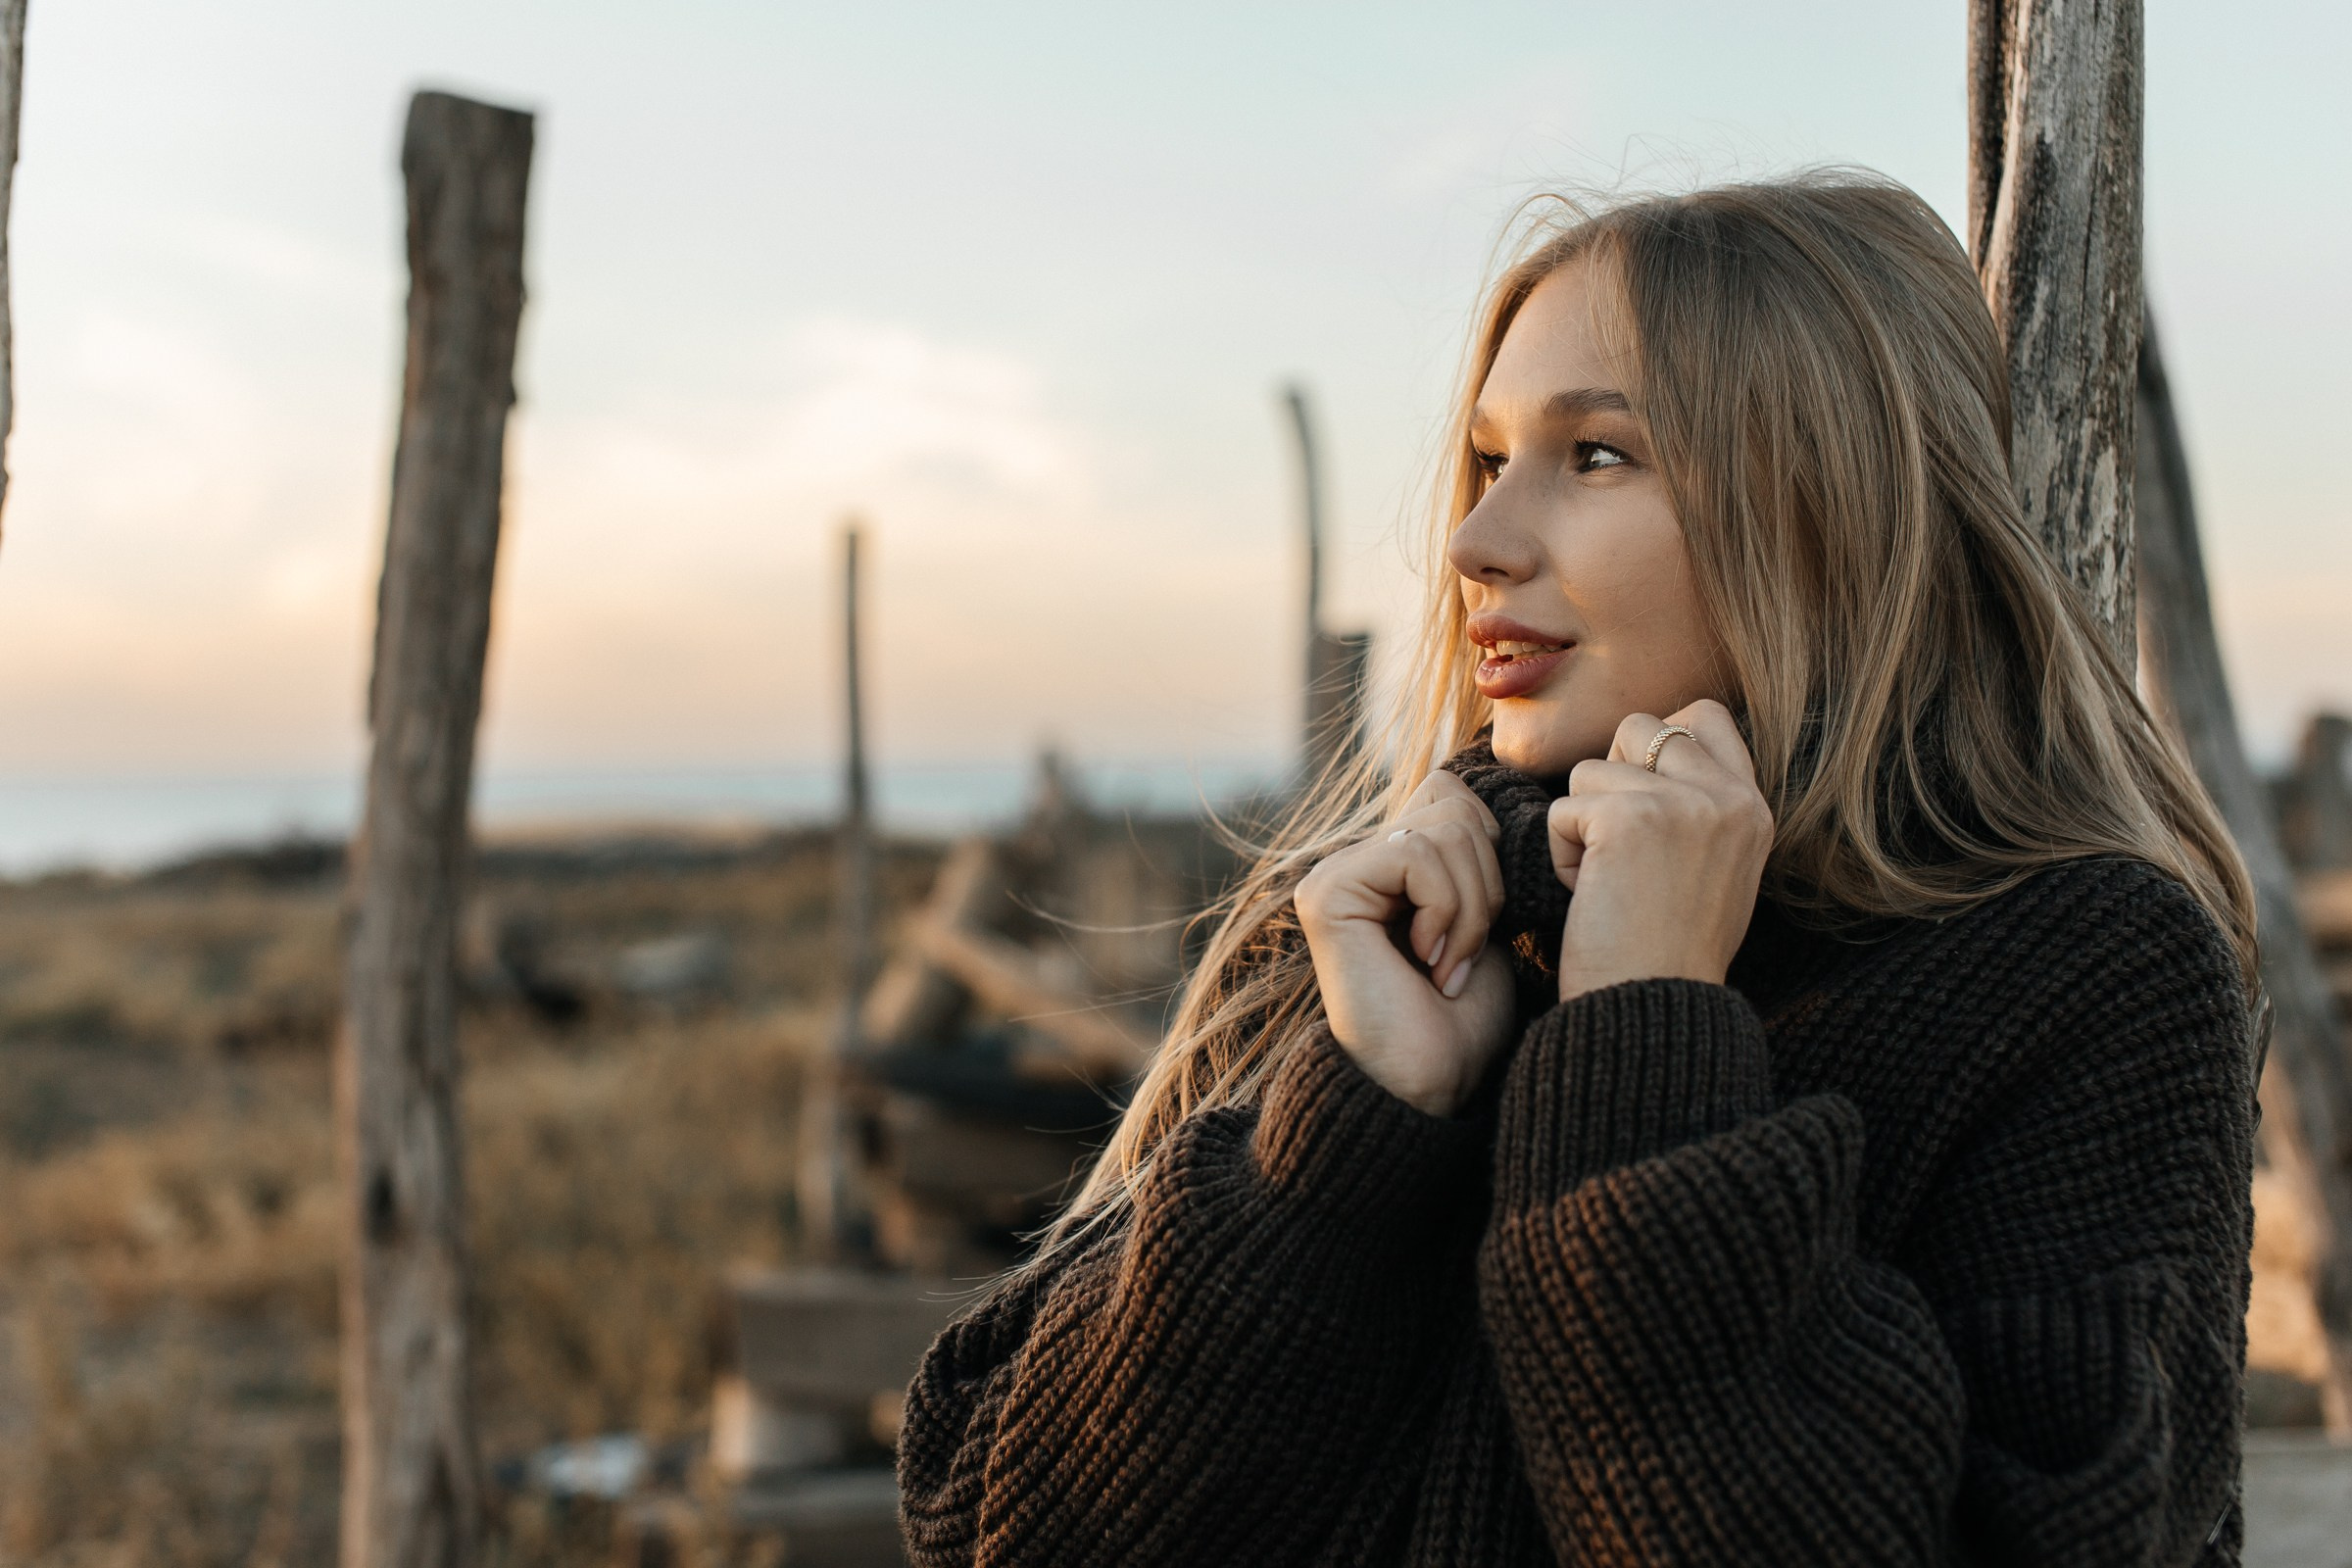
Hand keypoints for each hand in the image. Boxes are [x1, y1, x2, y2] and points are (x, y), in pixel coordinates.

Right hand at [1295, 771, 1517, 1115]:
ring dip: (1471, 907)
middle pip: (1453, 802)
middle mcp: (1355, 861)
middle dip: (1487, 880)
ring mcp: (1335, 874)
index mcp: (1389, 863)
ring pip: (1445, 829)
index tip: (1484, 924)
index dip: (1490, 850)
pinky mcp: (1327, 894)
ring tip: (1450, 964)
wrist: (1435, 1085)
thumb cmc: (1465, 1018)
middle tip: (1467, 951)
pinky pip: (1418, 856)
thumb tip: (1478, 785)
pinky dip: (1446, 912)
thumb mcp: (1483, 916)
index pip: (1452, 793)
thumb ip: (1471, 852)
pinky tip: (1428, 964)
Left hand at [1546, 700, 1773, 1002]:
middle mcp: (1727, 798)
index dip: (1657, 743)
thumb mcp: (1715, 869)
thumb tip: (1659, 748)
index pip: (1705, 716)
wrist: (1652, 1010)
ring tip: (1606, 881)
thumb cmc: (1667, 953)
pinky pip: (1562, 809)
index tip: (1641, 798)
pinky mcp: (1628, 819)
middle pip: (1640, 726)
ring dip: (1581, 823)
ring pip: (1591, 768)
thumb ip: (1701, 808)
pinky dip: (1561, 854)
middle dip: (1610, 776)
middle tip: (1615, 842)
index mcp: (1753, 808)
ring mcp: (1681, 803)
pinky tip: (1590, 895)